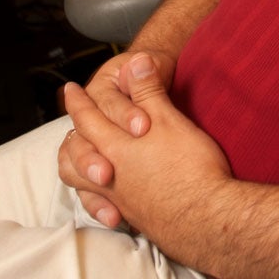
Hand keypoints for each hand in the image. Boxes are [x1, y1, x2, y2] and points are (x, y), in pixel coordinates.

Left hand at [60, 49, 176, 224]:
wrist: (208, 217)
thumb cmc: (191, 166)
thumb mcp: (170, 120)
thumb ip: (148, 91)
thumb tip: (136, 61)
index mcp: (115, 146)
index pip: (85, 118)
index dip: (77, 102)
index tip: (70, 91)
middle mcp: (109, 174)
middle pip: (73, 154)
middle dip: (72, 135)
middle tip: (71, 124)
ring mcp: (118, 198)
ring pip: (80, 183)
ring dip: (78, 168)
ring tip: (81, 159)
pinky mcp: (132, 217)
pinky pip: (101, 207)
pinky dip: (96, 200)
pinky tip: (106, 199)